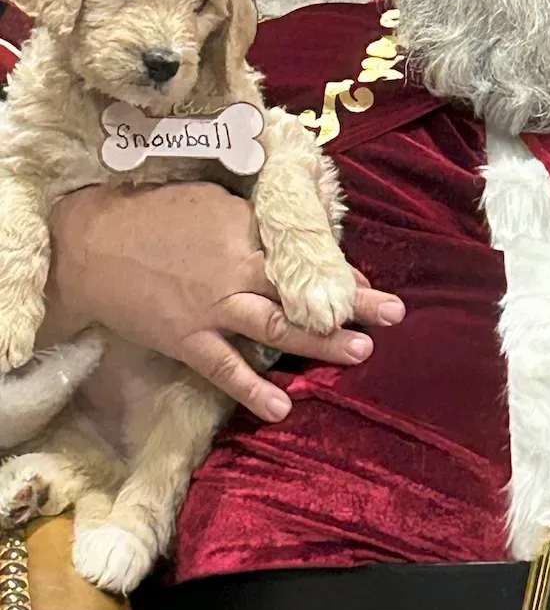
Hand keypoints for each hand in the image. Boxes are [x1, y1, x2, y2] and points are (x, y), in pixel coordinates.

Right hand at [40, 183, 404, 422]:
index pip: (304, 252)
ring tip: (362, 352)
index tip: (370, 283)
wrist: (93, 243)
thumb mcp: (213, 201)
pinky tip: (283, 408)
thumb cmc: (154, 212)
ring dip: (321, 342)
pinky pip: (225, 368)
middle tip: (395, 314)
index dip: (340, 270)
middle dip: (354, 303)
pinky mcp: (188, 339)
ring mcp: (214, 308)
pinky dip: (253, 389)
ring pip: (278, 327)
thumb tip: (289, 231)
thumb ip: (254, 220)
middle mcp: (239, 270)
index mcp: (247, 230)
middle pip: (303, 288)